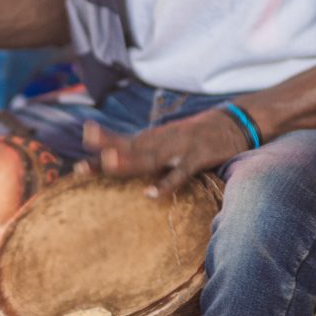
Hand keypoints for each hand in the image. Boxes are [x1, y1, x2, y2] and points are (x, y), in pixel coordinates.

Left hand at [82, 109, 250, 194]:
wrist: (235, 121)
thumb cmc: (194, 136)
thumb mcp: (167, 138)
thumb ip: (143, 148)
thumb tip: (112, 160)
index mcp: (153, 137)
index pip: (122, 140)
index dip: (102, 142)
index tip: (81, 149)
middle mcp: (161, 140)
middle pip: (130, 147)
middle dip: (106, 152)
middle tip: (82, 163)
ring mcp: (179, 148)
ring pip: (150, 157)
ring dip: (129, 162)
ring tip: (108, 165)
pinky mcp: (198, 158)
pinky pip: (180, 173)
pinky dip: (165, 183)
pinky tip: (150, 194)